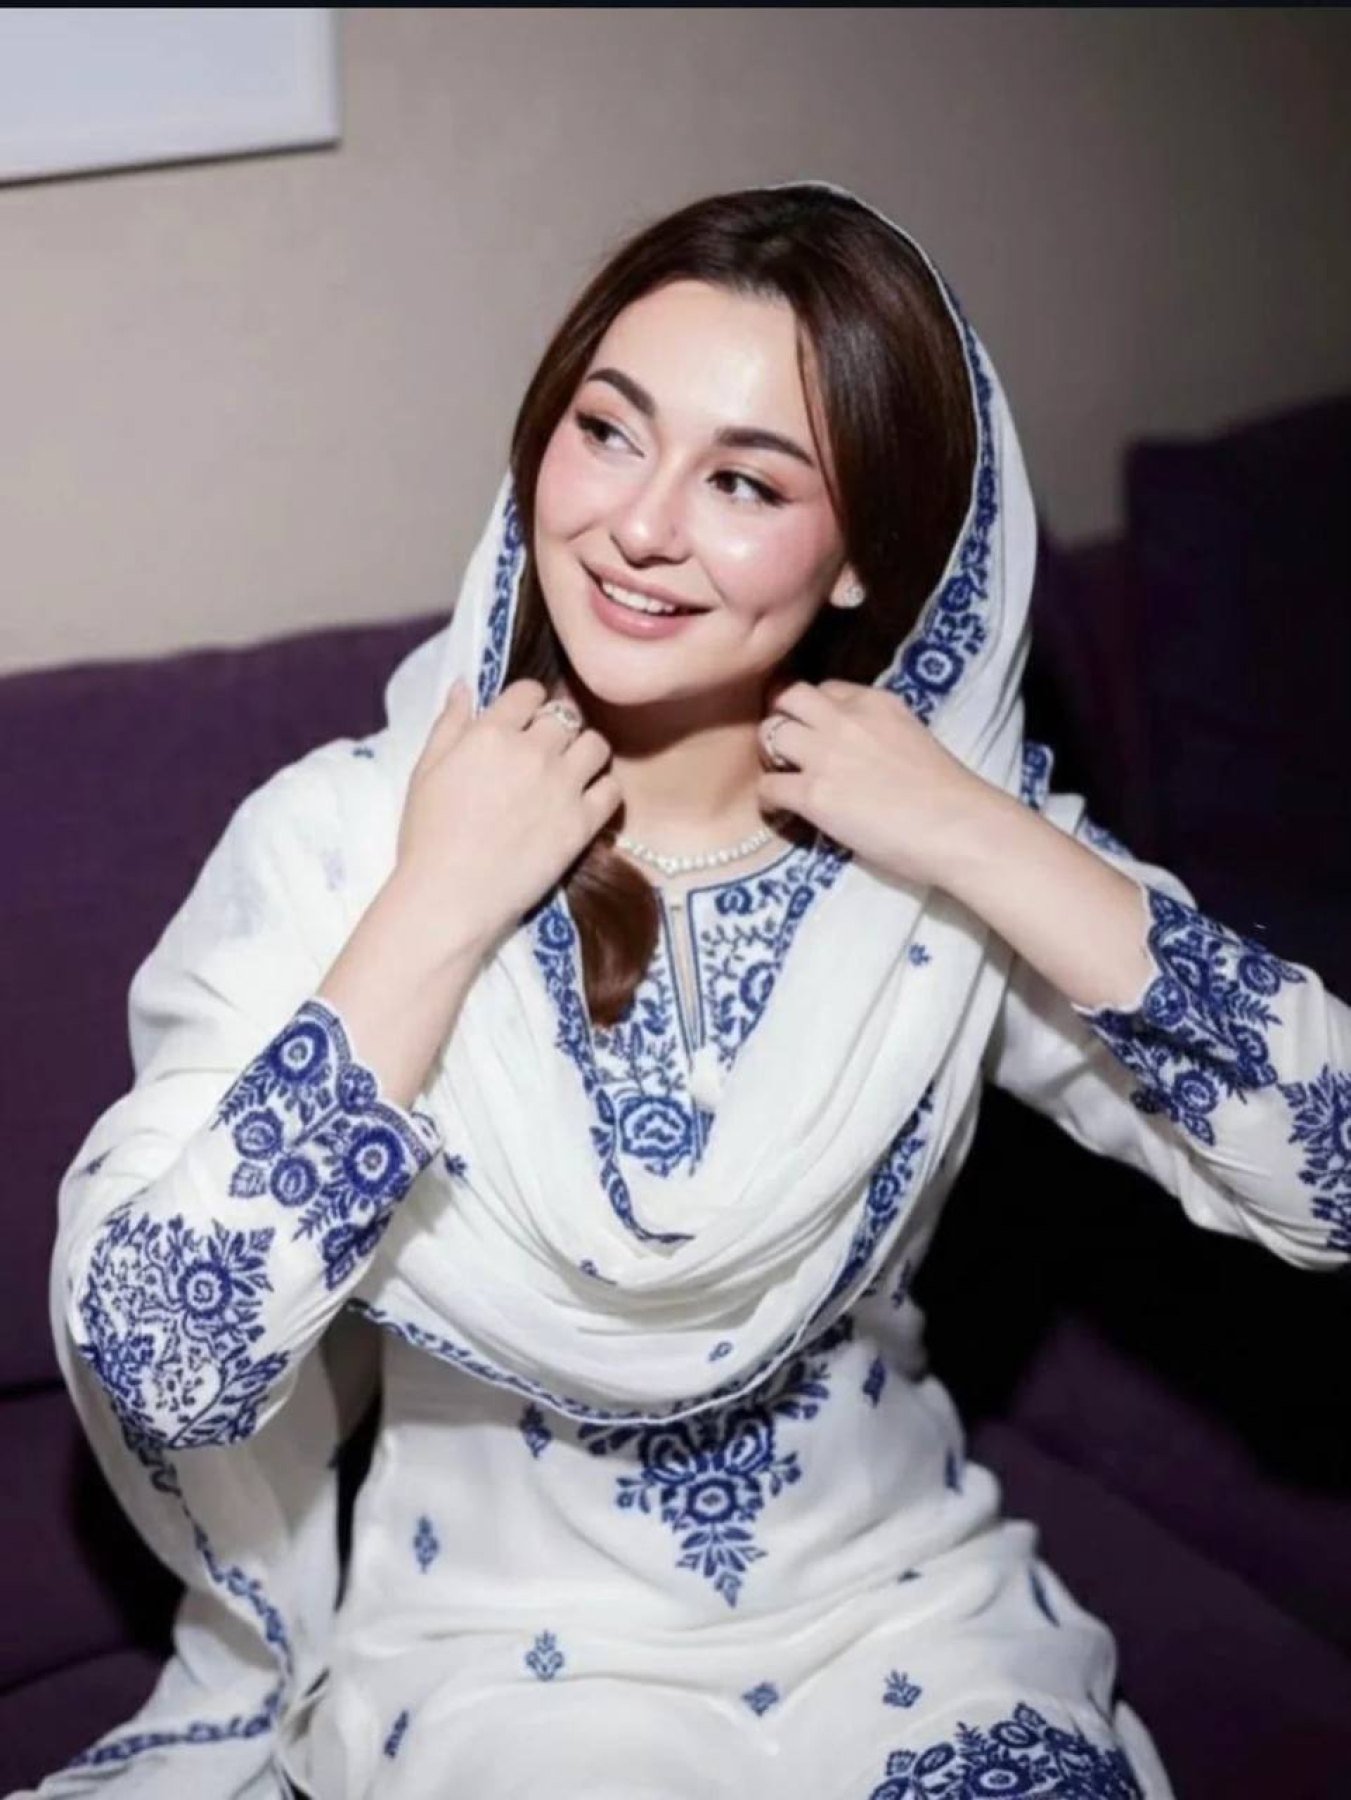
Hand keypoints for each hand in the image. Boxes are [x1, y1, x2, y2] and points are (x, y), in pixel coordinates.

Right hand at [395, 677, 621, 952]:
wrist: (449, 896)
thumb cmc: (426, 837)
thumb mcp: (425, 772)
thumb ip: (448, 725)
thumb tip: (464, 685)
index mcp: (490, 733)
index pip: (528, 691)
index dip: (528, 702)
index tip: (524, 720)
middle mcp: (533, 751)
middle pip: (566, 715)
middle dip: (557, 727)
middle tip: (547, 750)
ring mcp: (562, 786)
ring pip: (596, 745)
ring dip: (586, 752)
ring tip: (572, 771)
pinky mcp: (582, 823)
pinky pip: (612, 789)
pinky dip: (603, 790)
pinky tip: (586, 801)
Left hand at [756, 678, 995, 887]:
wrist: (960, 827)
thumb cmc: (950, 794)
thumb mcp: (912, 737)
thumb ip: (879, 733)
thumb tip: (859, 752)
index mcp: (876, 702)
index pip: (826, 689)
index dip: (814, 711)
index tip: (816, 732)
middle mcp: (846, 719)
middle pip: (787, 696)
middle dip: (780, 717)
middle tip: (784, 746)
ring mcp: (827, 755)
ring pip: (770, 733)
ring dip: (770, 754)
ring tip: (782, 775)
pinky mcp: (815, 794)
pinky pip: (768, 786)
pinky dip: (769, 798)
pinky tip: (783, 810)